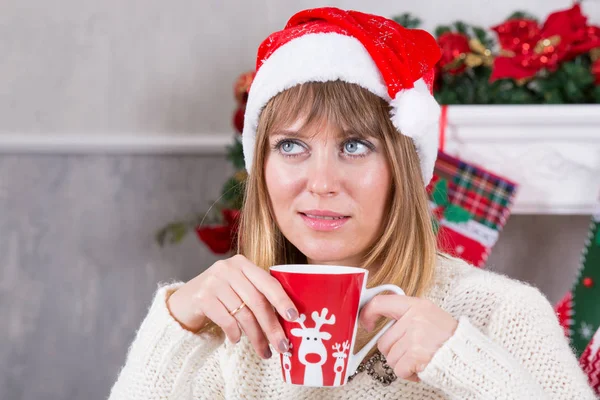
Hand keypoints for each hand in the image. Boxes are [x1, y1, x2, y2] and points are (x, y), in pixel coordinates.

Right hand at [167, 254, 298, 359]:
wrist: (184, 301)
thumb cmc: (220, 297)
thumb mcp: (239, 288)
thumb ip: (258, 295)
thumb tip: (287, 321)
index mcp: (243, 263)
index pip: (268, 282)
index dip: (282, 300)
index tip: (294, 317)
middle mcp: (228, 268)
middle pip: (257, 301)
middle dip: (272, 327)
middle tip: (282, 346)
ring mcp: (213, 281)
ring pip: (243, 314)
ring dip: (256, 337)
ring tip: (264, 351)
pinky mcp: (201, 297)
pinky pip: (226, 320)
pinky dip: (234, 333)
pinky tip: (237, 340)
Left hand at [359, 295, 457, 381]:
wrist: (471, 358)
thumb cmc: (449, 340)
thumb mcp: (429, 317)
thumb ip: (406, 317)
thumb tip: (377, 320)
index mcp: (417, 305)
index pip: (381, 302)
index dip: (367, 314)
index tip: (366, 324)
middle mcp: (415, 318)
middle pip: (383, 340)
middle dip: (395, 352)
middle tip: (413, 352)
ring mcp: (415, 335)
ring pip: (389, 357)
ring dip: (402, 363)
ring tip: (420, 359)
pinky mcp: (415, 353)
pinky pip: (398, 369)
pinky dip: (408, 374)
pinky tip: (421, 367)